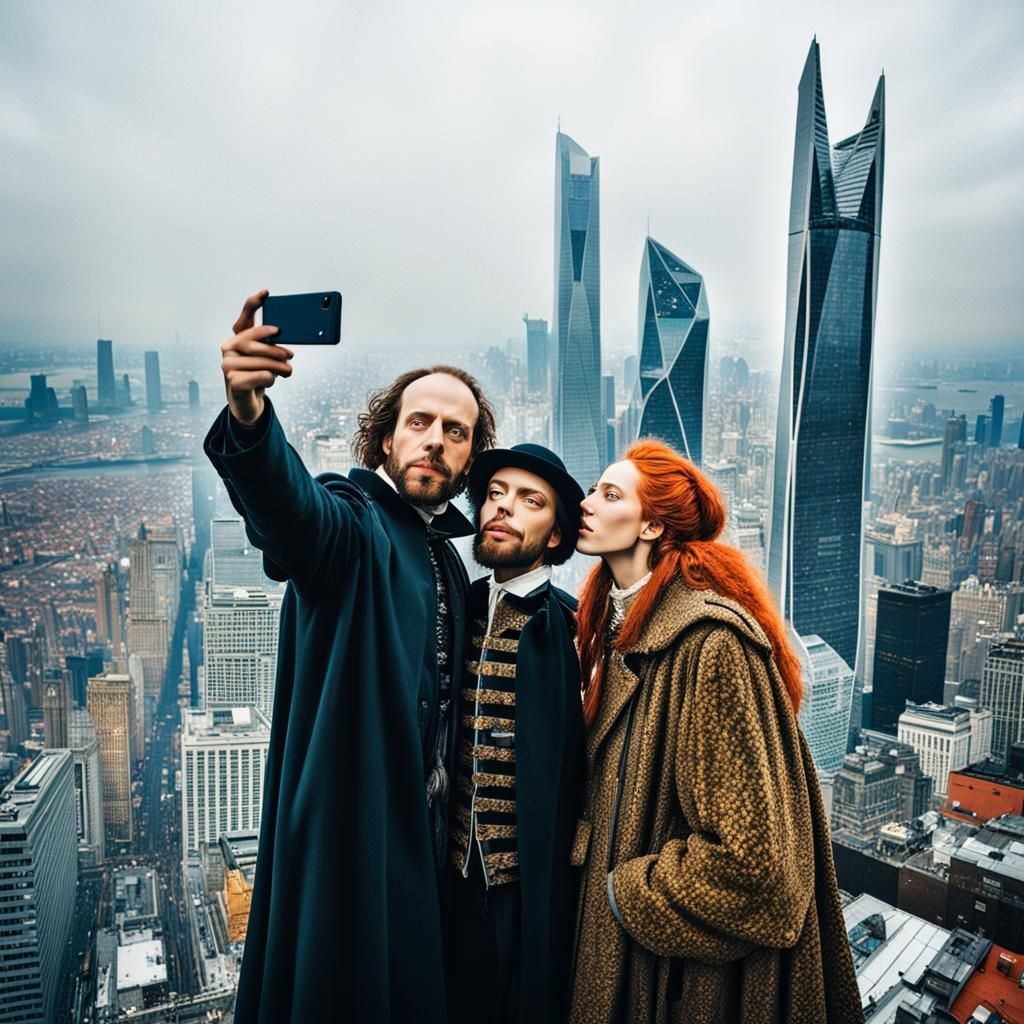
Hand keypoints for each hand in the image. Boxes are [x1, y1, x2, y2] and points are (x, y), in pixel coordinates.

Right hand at [220, 289, 294, 425]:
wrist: (248, 401)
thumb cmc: (259, 375)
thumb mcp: (268, 359)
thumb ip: (272, 347)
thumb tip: (288, 347)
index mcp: (237, 339)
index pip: (244, 319)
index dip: (253, 305)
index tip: (265, 293)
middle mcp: (228, 348)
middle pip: (253, 342)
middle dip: (275, 349)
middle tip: (291, 355)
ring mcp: (227, 365)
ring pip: (260, 361)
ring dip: (279, 367)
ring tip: (288, 371)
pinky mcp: (233, 382)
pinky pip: (260, 375)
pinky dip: (270, 378)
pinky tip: (272, 380)